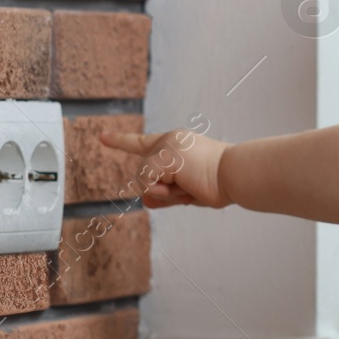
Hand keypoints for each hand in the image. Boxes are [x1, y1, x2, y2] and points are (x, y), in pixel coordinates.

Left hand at [99, 128, 230, 208]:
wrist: (236, 176)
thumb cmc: (220, 184)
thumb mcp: (187, 192)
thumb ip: (164, 196)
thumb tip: (144, 201)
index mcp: (176, 144)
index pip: (143, 143)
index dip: (121, 141)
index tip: (102, 136)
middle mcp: (169, 140)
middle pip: (144, 173)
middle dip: (163, 191)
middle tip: (191, 188)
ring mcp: (166, 145)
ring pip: (144, 179)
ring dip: (165, 192)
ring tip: (190, 185)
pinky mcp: (164, 154)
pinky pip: (146, 181)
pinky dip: (162, 190)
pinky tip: (183, 182)